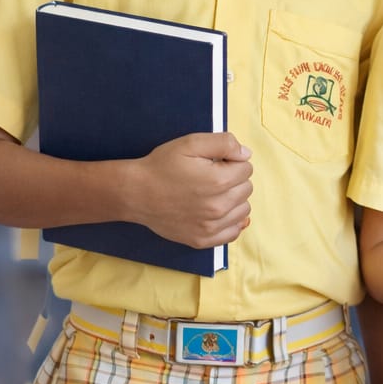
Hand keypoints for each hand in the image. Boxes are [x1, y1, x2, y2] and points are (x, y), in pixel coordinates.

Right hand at [130, 132, 252, 247]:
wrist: (135, 193)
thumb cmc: (162, 166)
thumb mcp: (190, 143)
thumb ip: (224, 143)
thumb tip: (246, 155)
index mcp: (218, 181)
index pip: (246, 168)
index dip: (232, 162)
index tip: (215, 163)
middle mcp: (218, 207)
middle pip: (246, 189)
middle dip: (234, 180)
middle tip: (211, 177)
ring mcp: (210, 227)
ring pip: (243, 210)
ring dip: (234, 200)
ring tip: (212, 194)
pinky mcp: (202, 240)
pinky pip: (233, 232)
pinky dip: (230, 221)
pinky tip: (217, 212)